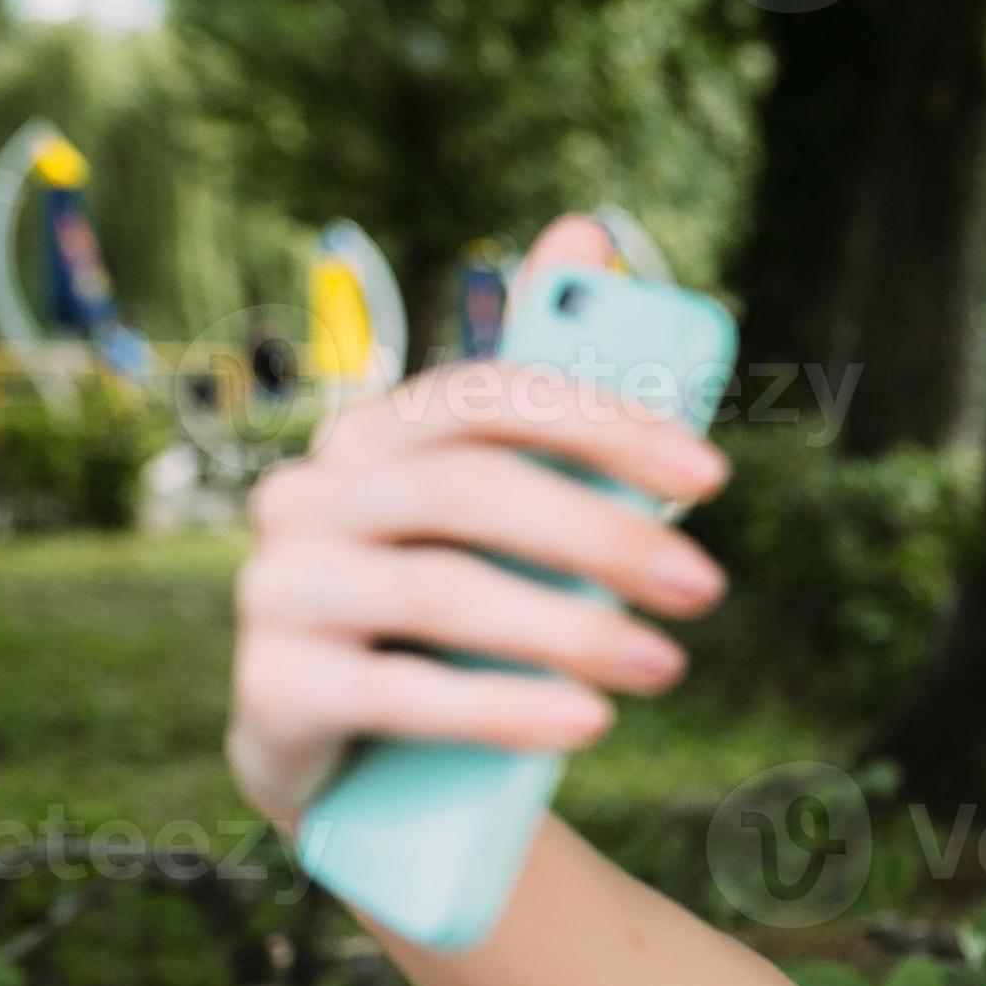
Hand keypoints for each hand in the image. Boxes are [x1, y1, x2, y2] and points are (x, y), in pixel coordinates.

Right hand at [225, 215, 730, 835]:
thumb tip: (587, 228)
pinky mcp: (275, 690)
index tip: (710, 477)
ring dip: (571, 630)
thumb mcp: (503, 516)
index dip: (602, 425)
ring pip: (439, 592)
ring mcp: (278, 592)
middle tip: (707, 589)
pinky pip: (399, 694)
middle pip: (471, 491)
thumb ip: (547, 398)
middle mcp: (308, 497)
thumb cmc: (451, 617)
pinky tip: (588, 723)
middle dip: (603, 535)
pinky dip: (505, 708)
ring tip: (667, 666)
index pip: (488, 397)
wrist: (356, 758)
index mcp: (372, 440)